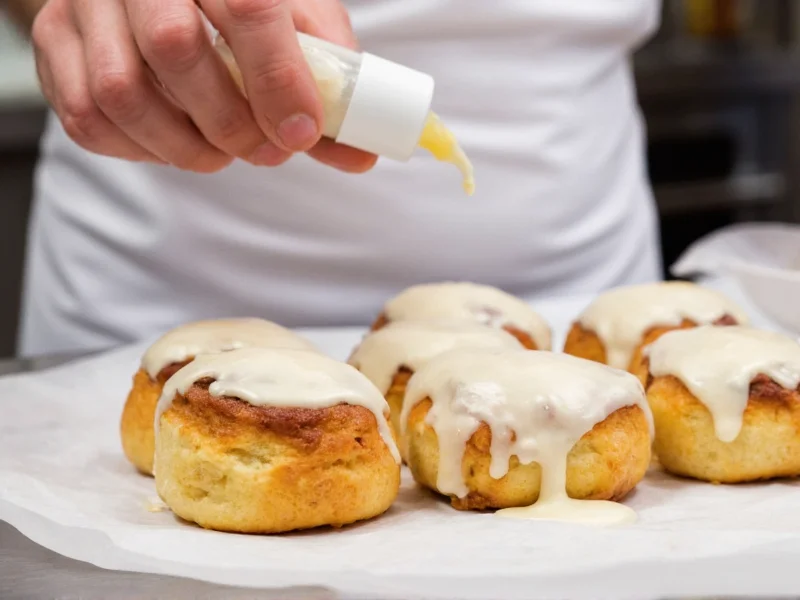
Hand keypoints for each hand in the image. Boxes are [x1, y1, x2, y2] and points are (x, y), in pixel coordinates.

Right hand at [31, 0, 376, 172]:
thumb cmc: (242, 3)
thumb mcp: (295, 24)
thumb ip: (327, 86)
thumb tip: (361, 153)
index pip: (247, 6)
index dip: (278, 79)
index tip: (301, 134)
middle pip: (175, 49)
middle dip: (231, 122)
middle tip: (266, 152)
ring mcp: (86, 4)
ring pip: (121, 92)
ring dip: (184, 146)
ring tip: (221, 152)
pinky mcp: (55, 43)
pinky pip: (88, 118)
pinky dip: (140, 149)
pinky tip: (172, 141)